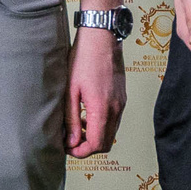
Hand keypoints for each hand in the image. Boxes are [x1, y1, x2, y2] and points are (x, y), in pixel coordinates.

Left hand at [67, 26, 126, 155]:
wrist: (102, 37)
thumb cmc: (84, 58)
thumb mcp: (71, 90)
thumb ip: (71, 119)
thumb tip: (71, 141)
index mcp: (102, 108)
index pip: (96, 145)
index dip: (80, 152)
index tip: (68, 148)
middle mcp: (116, 109)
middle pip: (106, 143)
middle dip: (88, 147)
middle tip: (71, 140)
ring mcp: (121, 103)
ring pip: (111, 133)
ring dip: (95, 136)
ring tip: (77, 126)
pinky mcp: (122, 97)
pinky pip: (114, 120)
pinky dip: (101, 125)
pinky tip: (87, 114)